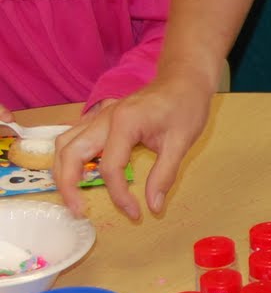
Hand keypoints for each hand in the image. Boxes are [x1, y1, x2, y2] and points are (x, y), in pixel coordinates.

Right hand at [54, 73, 214, 219]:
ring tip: (72, 197)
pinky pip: (72, 138)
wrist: (183, 79)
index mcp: (124, 123)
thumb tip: (154, 207)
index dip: (119, 195)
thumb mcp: (181, 142)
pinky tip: (78, 175)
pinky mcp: (98, 119)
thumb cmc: (186, 107)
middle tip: (79, 212)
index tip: (135, 213)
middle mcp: (103, 118)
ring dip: (61, 172)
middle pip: (70, 153)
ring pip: (63, 144)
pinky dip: (67, 158)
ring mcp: (98, 116)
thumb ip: (164, 175)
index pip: (110, 167)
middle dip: (68, 186)